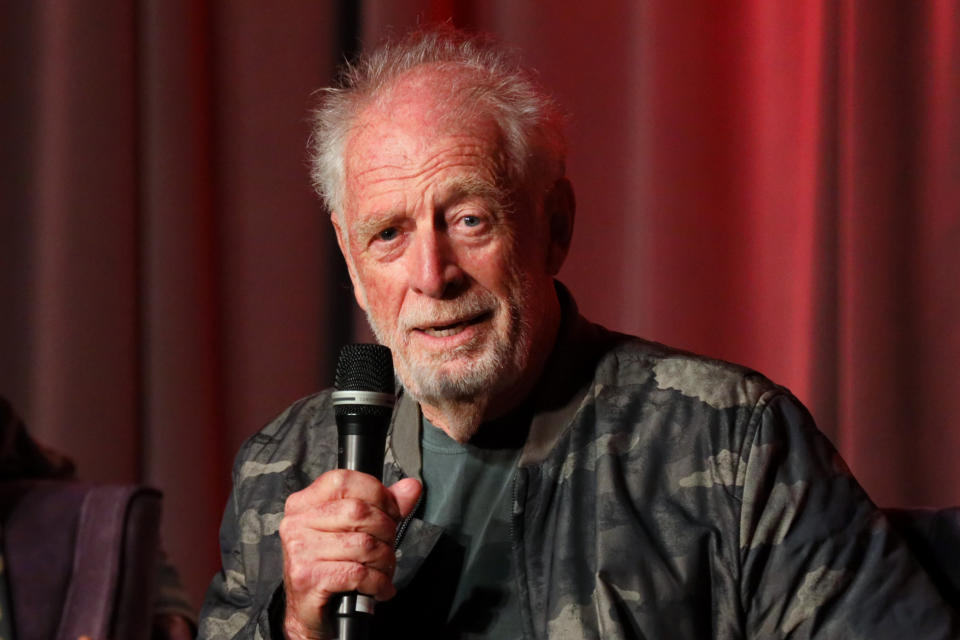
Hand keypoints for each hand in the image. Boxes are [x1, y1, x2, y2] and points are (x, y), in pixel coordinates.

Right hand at [279, 470, 420, 639]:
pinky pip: (358, 573)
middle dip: (386, 531)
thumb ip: (383, 505)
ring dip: (385, 560)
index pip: (345, 480)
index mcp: (305, 503)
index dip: (378, 494)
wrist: (308, 609)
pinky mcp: (308, 577)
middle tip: (388, 545)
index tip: (391, 512)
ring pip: (364, 544)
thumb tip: (411, 487)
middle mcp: (297, 523)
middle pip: (359, 512)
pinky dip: (377, 582)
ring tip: (383, 569)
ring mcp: (300, 550)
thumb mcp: (354, 529)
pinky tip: (378, 586)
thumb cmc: (331, 565)